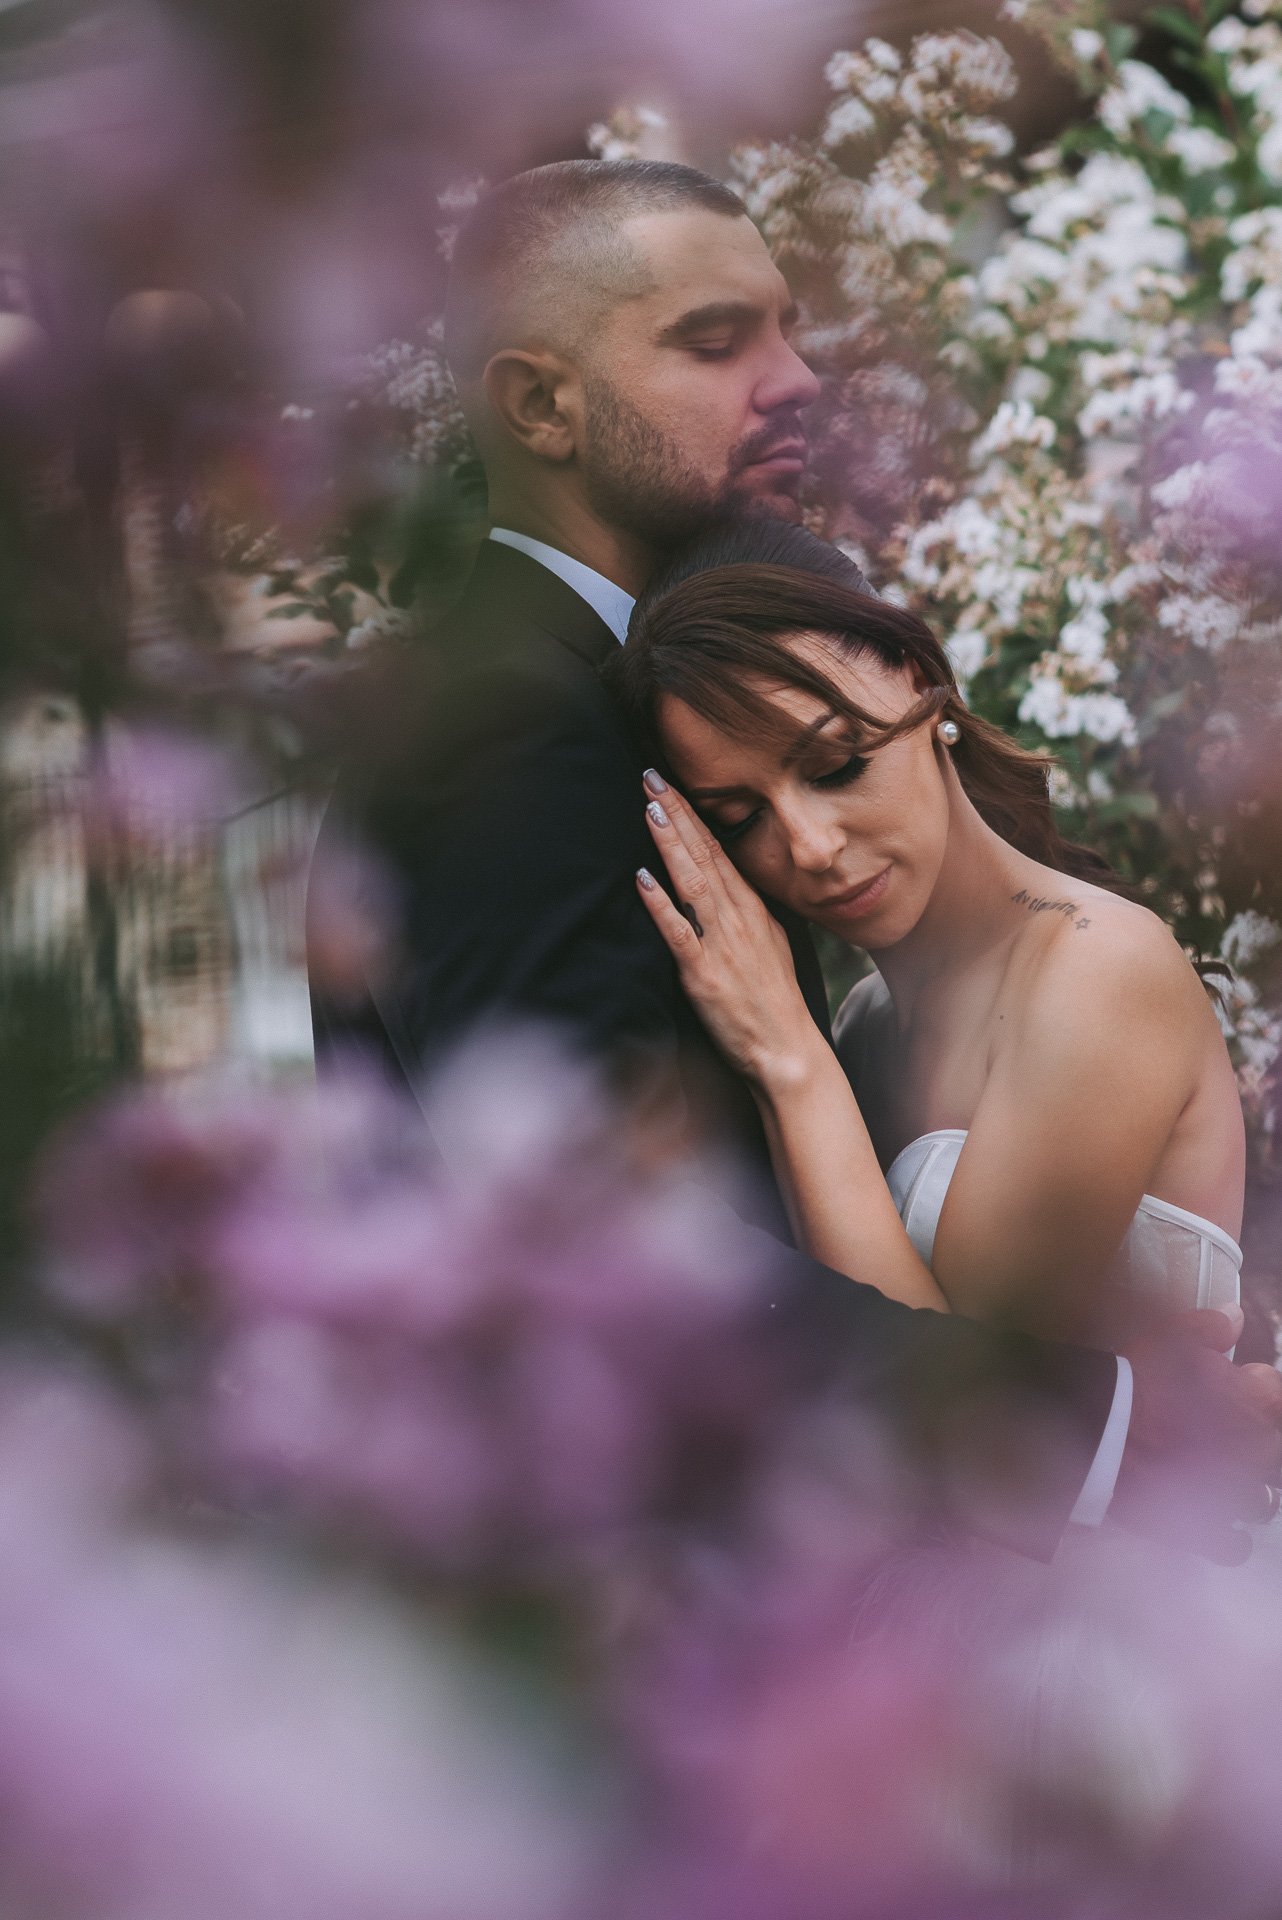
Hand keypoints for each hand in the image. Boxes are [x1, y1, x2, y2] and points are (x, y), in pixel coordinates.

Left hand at [635, 772, 820, 1088]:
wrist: (788, 1052)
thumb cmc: (774, 1003)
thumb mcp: (770, 945)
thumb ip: (746, 915)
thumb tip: (725, 888)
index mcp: (753, 910)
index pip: (718, 851)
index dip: (692, 815)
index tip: (670, 785)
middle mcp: (738, 919)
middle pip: (704, 855)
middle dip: (676, 813)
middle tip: (651, 776)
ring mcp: (721, 944)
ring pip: (692, 882)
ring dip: (669, 843)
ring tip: (649, 808)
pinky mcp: (703, 974)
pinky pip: (679, 931)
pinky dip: (660, 903)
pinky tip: (643, 878)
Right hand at [1114, 1305, 1281, 1561]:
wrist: (1099, 1433)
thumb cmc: (1136, 1381)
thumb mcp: (1169, 1337)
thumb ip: (1208, 1328)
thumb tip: (1235, 1317)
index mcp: (1257, 1402)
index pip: (1276, 1393)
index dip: (1253, 1389)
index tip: (1230, 1386)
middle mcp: (1258, 1452)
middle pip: (1277, 1454)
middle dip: (1257, 1445)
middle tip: (1221, 1435)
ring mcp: (1235, 1495)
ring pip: (1262, 1501)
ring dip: (1245, 1489)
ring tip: (1213, 1476)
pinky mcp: (1207, 1529)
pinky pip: (1235, 1544)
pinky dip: (1227, 1535)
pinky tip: (1210, 1520)